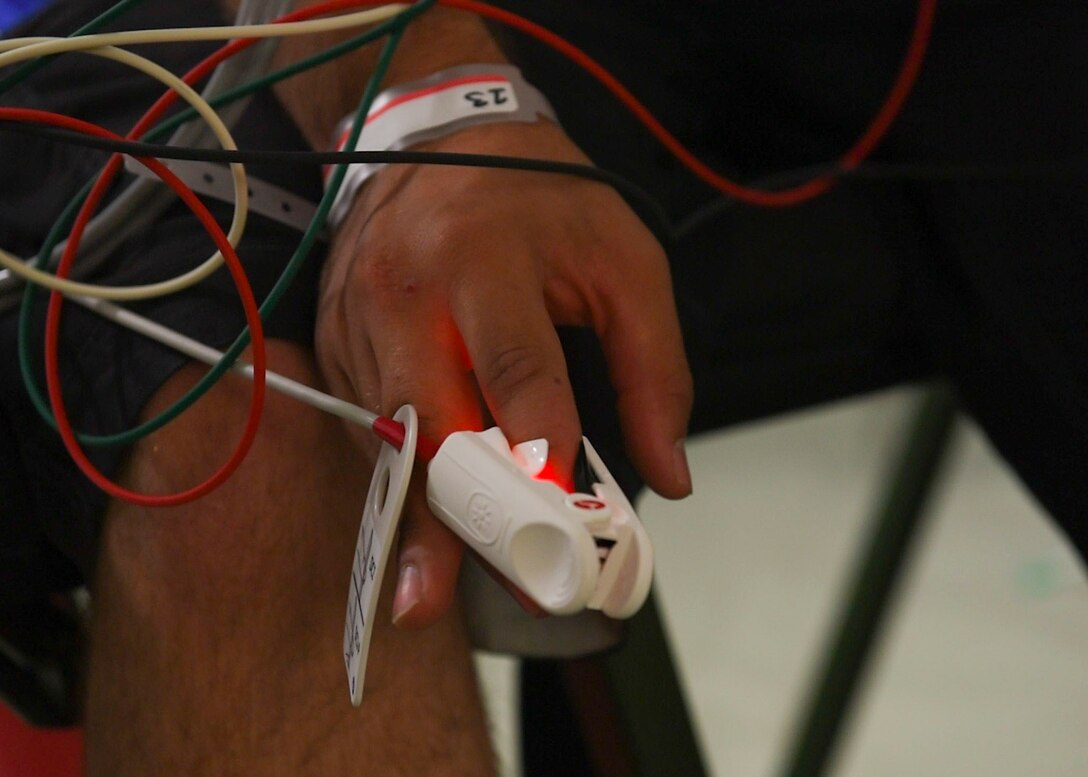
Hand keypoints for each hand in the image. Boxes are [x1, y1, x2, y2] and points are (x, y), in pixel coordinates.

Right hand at [315, 120, 692, 627]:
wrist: (436, 136)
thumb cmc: (541, 198)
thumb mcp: (623, 260)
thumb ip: (655, 368)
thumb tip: (668, 475)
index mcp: (483, 256)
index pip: (513, 365)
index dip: (536, 443)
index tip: (557, 513)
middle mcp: (406, 290)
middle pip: (430, 422)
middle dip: (457, 513)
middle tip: (478, 587)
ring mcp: (358, 319)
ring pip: (390, 437)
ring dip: (423, 513)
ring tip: (437, 589)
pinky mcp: (335, 341)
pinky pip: (367, 425)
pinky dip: (401, 475)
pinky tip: (422, 518)